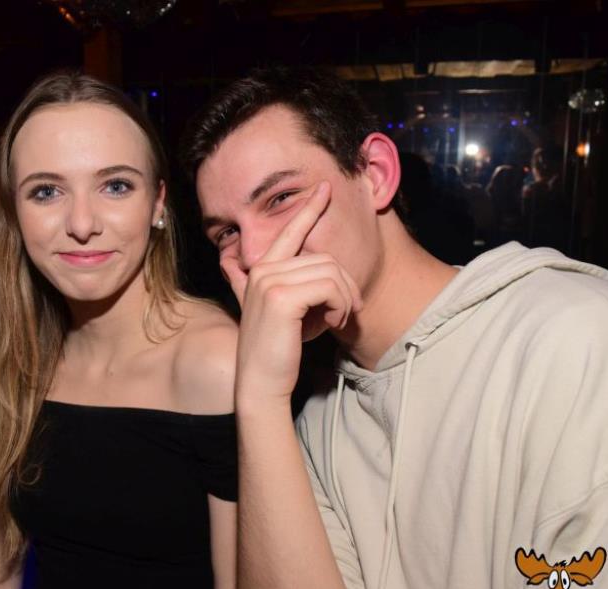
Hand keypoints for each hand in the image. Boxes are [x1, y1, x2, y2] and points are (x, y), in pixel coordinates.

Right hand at [227, 181, 362, 402]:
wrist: (261, 382)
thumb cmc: (277, 351)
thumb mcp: (281, 313)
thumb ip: (283, 289)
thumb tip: (295, 275)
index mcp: (261, 270)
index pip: (289, 231)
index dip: (309, 208)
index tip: (325, 188)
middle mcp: (262, 269)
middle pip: (325, 258)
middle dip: (345, 285)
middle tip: (345, 312)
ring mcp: (269, 281)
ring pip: (331, 272)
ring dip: (344, 299)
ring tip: (336, 320)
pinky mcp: (281, 297)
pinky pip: (330, 287)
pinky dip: (340, 306)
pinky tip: (331, 323)